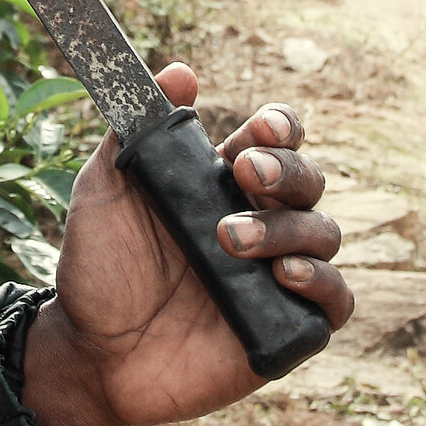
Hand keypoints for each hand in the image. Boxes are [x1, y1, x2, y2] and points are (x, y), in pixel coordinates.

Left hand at [18, 66, 352, 425]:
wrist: (89, 353)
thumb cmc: (98, 270)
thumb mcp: (104, 194)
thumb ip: (133, 133)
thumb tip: (180, 72)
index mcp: (220, 186)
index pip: (274, 143)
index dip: (280, 129)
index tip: (260, 130)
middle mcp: (259, 224)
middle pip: (308, 181)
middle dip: (287, 170)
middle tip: (247, 173)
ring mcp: (276, 277)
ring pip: (324, 234)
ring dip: (288, 227)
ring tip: (231, 239)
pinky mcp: (287, 328)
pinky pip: (337, 301)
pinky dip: (324, 283)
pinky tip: (286, 275)